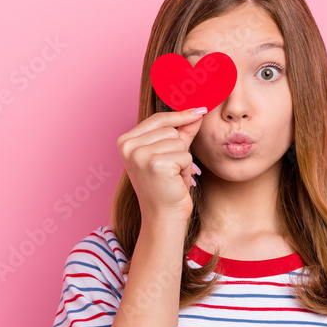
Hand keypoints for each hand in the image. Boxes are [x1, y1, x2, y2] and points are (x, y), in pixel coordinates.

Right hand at [116, 106, 206, 222]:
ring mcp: (140, 155)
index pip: (158, 119)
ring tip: (172, 177)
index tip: (200, 110)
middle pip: (171, 129)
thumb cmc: (166, 188)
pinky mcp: (156, 164)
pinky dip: (186, 170)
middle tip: (170, 170)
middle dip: (178, 149)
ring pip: (179, 142)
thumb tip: (197, 112)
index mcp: (125, 141)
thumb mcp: (169, 155)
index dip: (180, 116)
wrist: (163, 217)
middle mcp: (129, 146)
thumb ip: (182, 132)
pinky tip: (176, 182)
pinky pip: (185, 155)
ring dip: (183, 161)